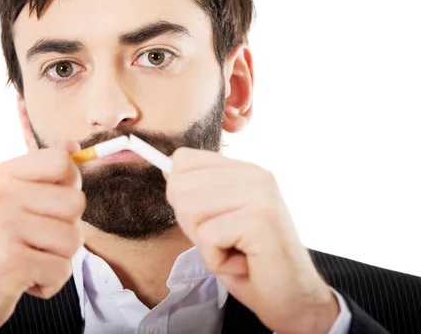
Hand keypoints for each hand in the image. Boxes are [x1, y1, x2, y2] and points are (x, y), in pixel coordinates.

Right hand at [0, 142, 85, 333]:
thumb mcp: (7, 202)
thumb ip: (42, 175)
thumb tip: (74, 146)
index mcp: (0, 175)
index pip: (61, 161)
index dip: (70, 185)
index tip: (51, 205)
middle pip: (76, 202)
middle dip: (67, 229)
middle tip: (36, 240)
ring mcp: (3, 226)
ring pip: (74, 238)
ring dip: (58, 259)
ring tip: (29, 259)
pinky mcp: (11, 261)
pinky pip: (62, 270)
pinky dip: (49, 282)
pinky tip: (23, 279)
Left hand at [165, 148, 338, 333]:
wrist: (292, 299)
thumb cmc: (250, 262)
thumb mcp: (215, 220)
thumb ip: (196, 193)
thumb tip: (167, 170)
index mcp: (243, 169)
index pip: (183, 160)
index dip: (181, 195)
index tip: (208, 219)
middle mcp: (255, 175)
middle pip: (180, 186)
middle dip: (191, 224)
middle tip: (225, 241)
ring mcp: (260, 194)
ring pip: (190, 209)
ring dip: (205, 244)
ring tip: (235, 250)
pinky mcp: (261, 219)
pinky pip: (207, 237)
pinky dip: (217, 260)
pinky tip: (243, 263)